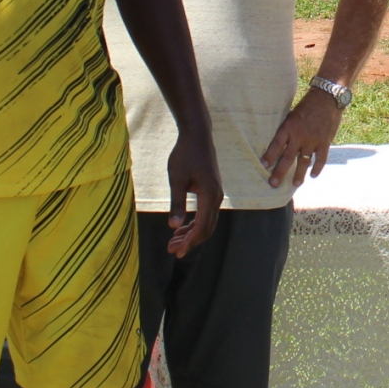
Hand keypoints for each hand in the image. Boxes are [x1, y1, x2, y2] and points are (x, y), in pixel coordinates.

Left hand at [164, 126, 223, 256]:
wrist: (197, 136)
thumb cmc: (185, 155)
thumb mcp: (176, 179)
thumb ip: (176, 203)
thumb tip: (173, 226)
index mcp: (209, 196)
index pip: (202, 227)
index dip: (189, 242)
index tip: (176, 251)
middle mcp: (216, 197)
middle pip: (206, 228)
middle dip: (190, 242)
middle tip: (172, 250)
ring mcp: (216, 194)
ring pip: (206, 222)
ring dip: (191, 234)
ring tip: (173, 242)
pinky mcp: (211, 191)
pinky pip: (206, 213)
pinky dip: (194, 223)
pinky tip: (181, 227)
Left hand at [260, 91, 341, 188]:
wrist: (327, 97)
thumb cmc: (307, 105)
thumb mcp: (292, 114)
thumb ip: (288, 129)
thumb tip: (280, 144)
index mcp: (289, 126)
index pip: (276, 144)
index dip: (269, 155)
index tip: (263, 165)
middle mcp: (299, 135)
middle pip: (287, 157)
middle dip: (279, 172)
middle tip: (273, 184)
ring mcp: (313, 139)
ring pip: (304, 161)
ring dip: (299, 174)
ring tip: (295, 184)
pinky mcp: (325, 141)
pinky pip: (321, 159)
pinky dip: (317, 168)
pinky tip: (313, 176)